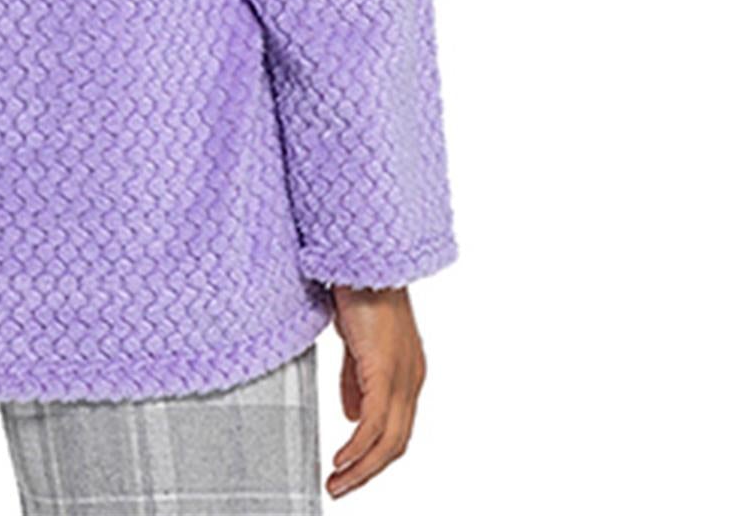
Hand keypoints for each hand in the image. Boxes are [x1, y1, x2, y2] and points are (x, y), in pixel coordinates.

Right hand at [325, 283, 427, 497]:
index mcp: (407, 371)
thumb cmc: (358, 290)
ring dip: (362, 468)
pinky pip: (374, 424)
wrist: (361, 259)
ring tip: (337, 484)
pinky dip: (358, 449)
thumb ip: (356, 379)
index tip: (349, 471)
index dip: (374, 455)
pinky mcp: (385, 371)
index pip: (397, 427)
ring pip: (389, 442)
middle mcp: (411, 378)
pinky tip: (341, 460)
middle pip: (397, 443)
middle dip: (368, 472)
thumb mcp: (355, 343)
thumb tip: (351, 415)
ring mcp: (402, 376)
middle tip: (341, 489)